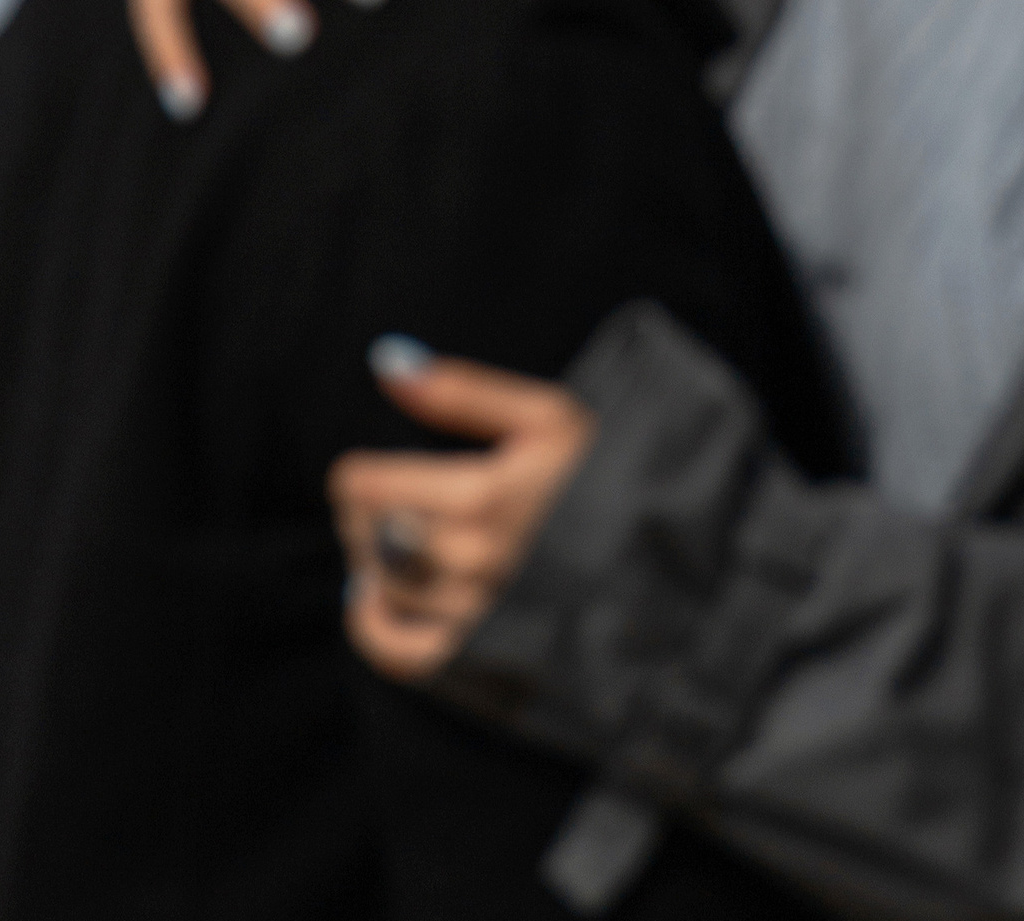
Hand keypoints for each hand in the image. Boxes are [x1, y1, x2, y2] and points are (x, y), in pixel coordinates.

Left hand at [333, 342, 596, 679]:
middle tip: (392, 501)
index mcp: (482, 497)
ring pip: (382, 585)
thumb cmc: (607, 477)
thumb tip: (387, 363)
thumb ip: (462, 391)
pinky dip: (372, 625)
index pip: (366, 488)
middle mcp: (469, 563)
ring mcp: (472, 618)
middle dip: (369, 514)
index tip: (374, 470)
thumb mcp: (546, 415)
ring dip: (376, 559)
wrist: (663, 562)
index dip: (361, 474)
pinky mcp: (479, 660)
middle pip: (368, 535)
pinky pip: (398, 653)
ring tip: (402, 539)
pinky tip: (375, 598)